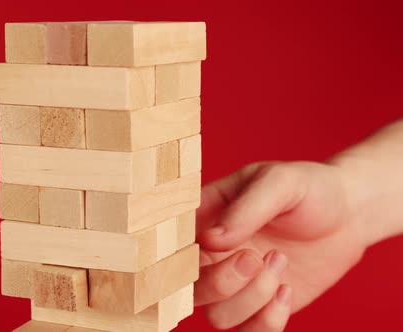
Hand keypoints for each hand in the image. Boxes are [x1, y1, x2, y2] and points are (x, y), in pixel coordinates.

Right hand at [195, 161, 366, 330]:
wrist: (347, 214)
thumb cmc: (307, 189)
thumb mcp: (279, 183)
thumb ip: (245, 209)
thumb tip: (210, 240)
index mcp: (203, 219)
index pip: (170, 246)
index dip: (178, 258)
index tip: (214, 249)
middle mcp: (211, 255)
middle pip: (188, 290)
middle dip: (222, 282)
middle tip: (255, 257)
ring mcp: (234, 284)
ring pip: (218, 316)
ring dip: (252, 298)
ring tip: (279, 262)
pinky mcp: (260, 306)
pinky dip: (268, 321)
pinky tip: (287, 290)